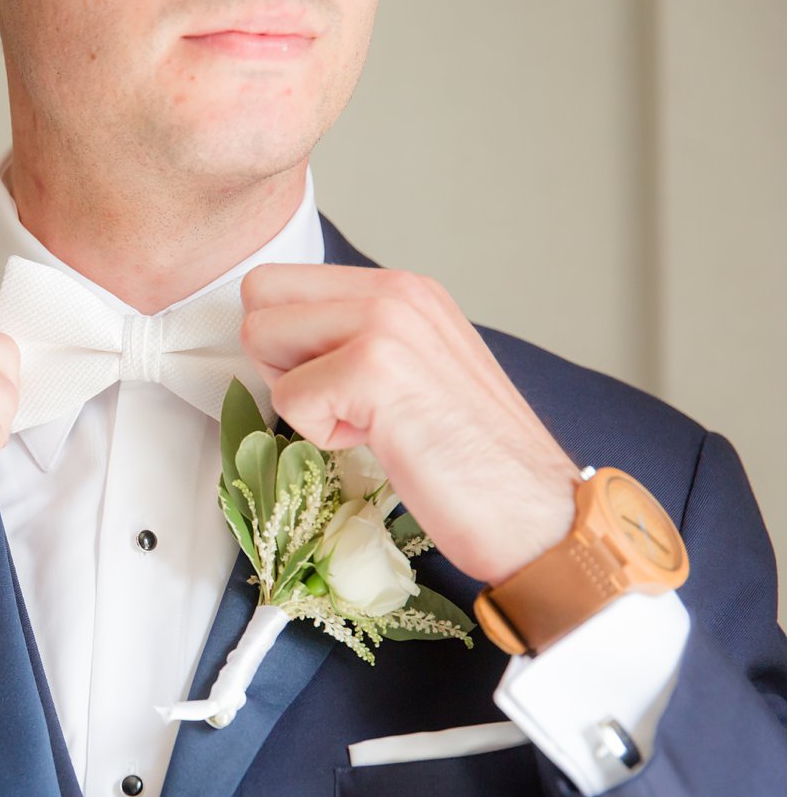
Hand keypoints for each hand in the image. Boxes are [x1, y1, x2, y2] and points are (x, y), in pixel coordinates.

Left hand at [238, 264, 582, 586]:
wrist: (535, 514)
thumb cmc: (472, 462)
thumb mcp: (414, 374)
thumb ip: (357, 343)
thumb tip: (285, 345)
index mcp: (403, 290)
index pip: (284, 281)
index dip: (286, 341)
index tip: (338, 386)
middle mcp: (395, 290)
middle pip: (260, 293)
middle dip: (275, 356)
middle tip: (337, 403)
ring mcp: (385, 322)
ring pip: (260, 335)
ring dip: (299, 395)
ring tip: (366, 423)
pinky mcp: (373, 368)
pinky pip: (287, 395)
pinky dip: (320, 434)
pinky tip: (379, 442)